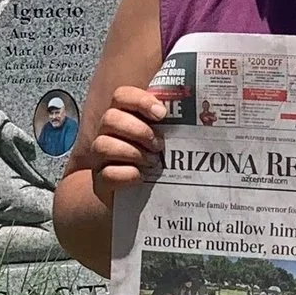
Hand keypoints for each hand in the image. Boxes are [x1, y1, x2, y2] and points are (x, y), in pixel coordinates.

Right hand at [84, 85, 165, 207]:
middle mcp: (106, 134)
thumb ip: (169, 125)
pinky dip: (127, 174)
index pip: (121, 96)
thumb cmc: (151, 162)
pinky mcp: (100, 182)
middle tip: (158, 144)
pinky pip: (107, 174)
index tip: (162, 114)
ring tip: (152, 161)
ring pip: (103, 145)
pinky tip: (141, 177)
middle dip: (138, 130)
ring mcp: (100, 158)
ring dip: (132, 152)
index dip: (141, 101)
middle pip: (110, 118)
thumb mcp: (160, 139)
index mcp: (121, 117)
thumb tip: (195, 114)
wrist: (133, 198)